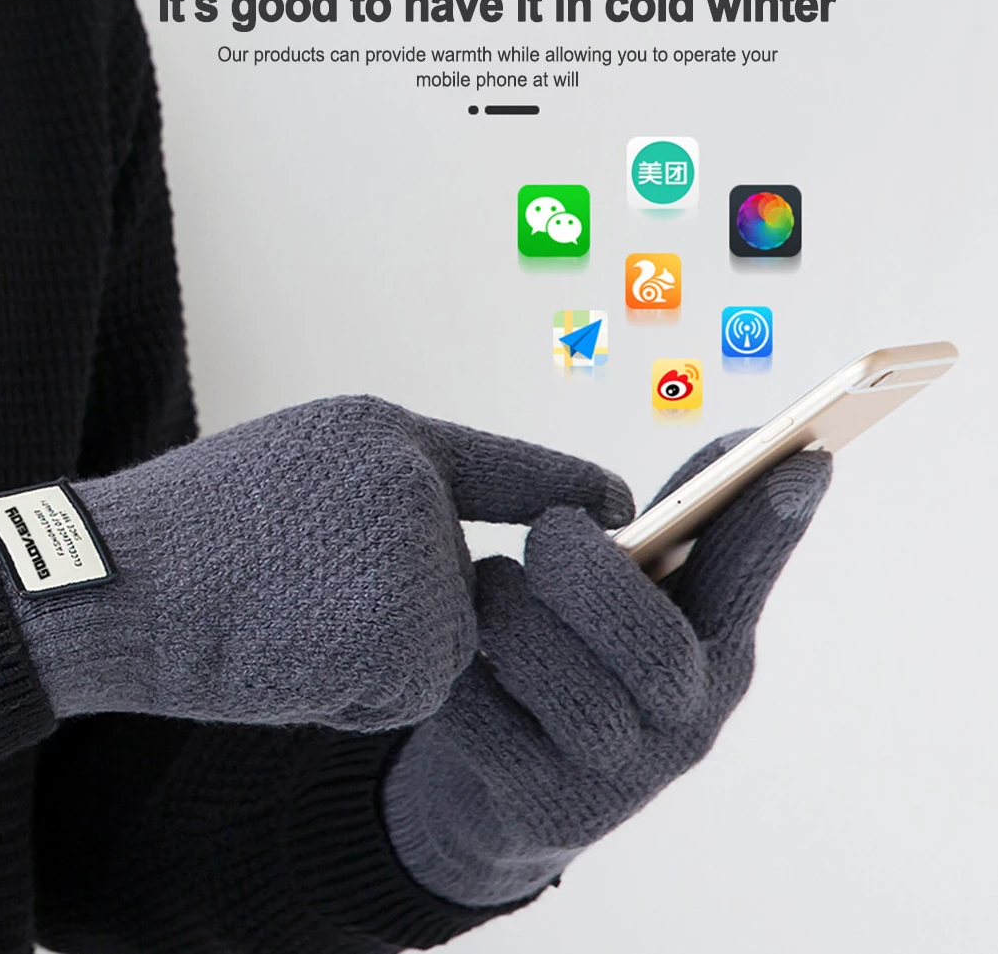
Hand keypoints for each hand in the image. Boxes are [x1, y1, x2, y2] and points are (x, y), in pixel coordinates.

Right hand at [4, 396, 632, 729]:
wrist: (116, 584)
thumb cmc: (197, 525)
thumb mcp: (305, 465)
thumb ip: (395, 485)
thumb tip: (457, 536)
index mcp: (391, 437)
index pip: (510, 466)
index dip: (570, 488)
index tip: (626, 507)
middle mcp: (419, 496)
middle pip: (463, 579)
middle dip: (403, 602)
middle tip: (300, 581)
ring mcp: (416, 571)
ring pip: (439, 639)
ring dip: (372, 647)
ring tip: (286, 612)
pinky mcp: (405, 653)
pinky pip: (408, 684)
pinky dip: (354, 687)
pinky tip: (288, 651)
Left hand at [383, 435, 831, 905]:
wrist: (502, 798)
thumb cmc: (574, 669)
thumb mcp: (629, 611)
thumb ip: (672, 539)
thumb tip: (744, 447)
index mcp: (714, 659)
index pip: (746, 587)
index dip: (767, 527)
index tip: (802, 457)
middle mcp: (683, 724)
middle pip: (654, 647)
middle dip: (588, 571)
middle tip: (551, 527)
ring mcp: (617, 778)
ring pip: (565, 680)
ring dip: (512, 613)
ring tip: (491, 586)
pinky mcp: (542, 808)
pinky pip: (484, 718)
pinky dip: (461, 671)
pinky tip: (454, 653)